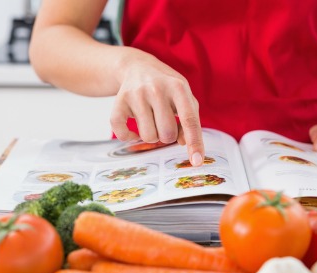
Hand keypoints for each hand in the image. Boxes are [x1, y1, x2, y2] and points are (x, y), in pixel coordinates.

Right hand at [110, 51, 204, 166]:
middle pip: (167, 133)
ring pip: (148, 136)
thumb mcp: (184, 96)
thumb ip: (190, 119)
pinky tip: (133, 128)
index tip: (197, 161)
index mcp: (178, 87)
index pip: (189, 120)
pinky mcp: (119, 101)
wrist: (137, 66)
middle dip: (167, 135)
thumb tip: (184, 143)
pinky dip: (129, 137)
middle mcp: (156, 89)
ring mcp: (136, 94)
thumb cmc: (166, 87)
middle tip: (164, 123)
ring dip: (151, 135)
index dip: (194, 142)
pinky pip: (122, 133)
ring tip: (151, 120)